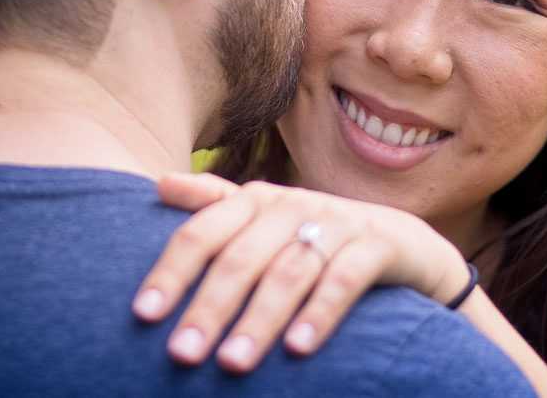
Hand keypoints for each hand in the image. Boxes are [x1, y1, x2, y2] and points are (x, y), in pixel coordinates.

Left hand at [133, 174, 469, 372]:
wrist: (402, 243)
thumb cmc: (316, 238)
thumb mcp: (266, 220)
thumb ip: (215, 204)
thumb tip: (159, 183)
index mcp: (257, 201)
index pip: (203, 232)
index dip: (172, 272)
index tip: (144, 315)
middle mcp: (293, 205)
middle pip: (241, 257)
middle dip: (209, 308)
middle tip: (181, 354)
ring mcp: (337, 222)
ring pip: (289, 272)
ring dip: (258, 319)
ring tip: (231, 363)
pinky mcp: (378, 244)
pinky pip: (345, 279)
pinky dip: (320, 313)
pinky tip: (298, 350)